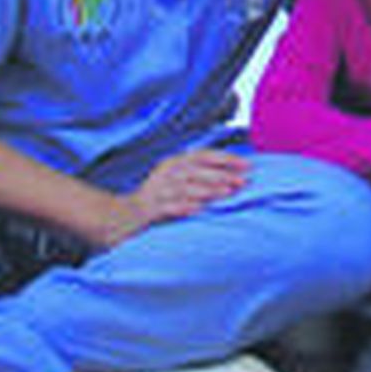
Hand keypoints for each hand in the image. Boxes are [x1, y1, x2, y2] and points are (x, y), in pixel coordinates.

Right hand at [102, 148, 250, 246]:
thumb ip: (199, 175)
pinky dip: (185, 207)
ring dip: (209, 190)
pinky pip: (170, 207)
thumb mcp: (177, 180)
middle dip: (223, 175)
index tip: (247, 165)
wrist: (122, 216)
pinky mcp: (150, 209)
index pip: (203, 155)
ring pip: (187, 188)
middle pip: (198, 171)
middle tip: (243, 182)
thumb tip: (234, 175)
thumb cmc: (158, 198)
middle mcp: (166, 173)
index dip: (226, 158)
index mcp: (174, 163)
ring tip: (227, 193)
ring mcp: (158, 191)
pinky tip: (199, 209)